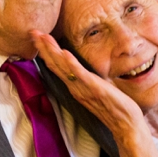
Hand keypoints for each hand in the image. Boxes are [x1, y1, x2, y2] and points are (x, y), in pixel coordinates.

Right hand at [30, 30, 147, 142]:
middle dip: (43, 47)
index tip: (37, 37)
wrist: (124, 125)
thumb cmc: (113, 107)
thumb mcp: (97, 88)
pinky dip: (71, 63)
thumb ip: (87, 79)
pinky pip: (80, 75)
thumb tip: (83, 70)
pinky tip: (64, 53)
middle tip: (33, 32)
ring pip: (63, 67)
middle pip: (54, 64)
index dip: (45, 51)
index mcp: (75, 85)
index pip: (56, 65)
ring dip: (52, 51)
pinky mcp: (94, 88)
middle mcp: (75, 86)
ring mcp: (83, 87)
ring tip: (43, 37)